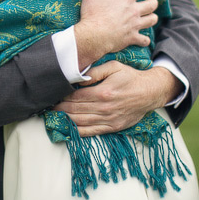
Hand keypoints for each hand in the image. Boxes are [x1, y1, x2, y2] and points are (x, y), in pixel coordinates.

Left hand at [54, 62, 180, 136]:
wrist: (150, 92)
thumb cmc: (130, 77)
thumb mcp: (113, 67)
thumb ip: (94, 72)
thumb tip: (78, 78)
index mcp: (103, 92)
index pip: (76, 97)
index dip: (62, 98)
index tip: (53, 96)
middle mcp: (105, 108)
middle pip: (76, 110)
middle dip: (60, 110)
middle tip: (48, 109)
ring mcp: (109, 119)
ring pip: (81, 123)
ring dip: (66, 121)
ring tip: (54, 119)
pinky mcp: (113, 127)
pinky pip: (92, 132)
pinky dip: (78, 132)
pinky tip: (69, 130)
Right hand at [74, 0, 158, 68]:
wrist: (93, 35)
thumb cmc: (92, 11)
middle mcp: (134, 11)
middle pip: (152, 4)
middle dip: (153, 2)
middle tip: (150, 1)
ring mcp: (134, 25)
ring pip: (152, 20)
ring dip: (152, 18)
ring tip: (149, 17)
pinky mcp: (131, 38)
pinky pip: (144, 40)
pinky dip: (144, 39)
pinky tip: (143, 39)